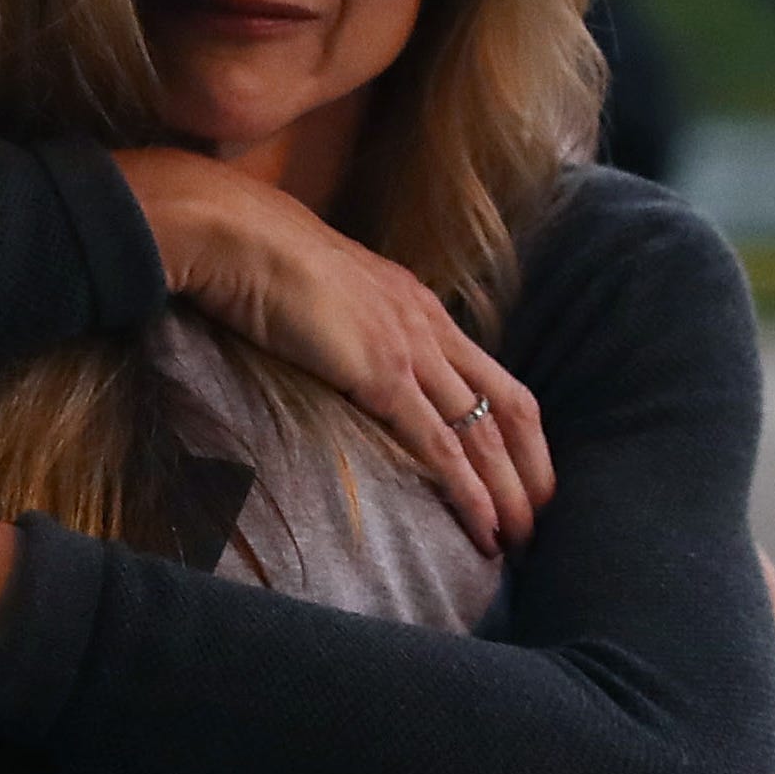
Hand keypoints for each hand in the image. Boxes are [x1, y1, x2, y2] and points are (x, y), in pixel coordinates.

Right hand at [114, 147, 551, 556]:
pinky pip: (440, 445)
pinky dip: (468, 491)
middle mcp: (428, 326)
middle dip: (531, 470)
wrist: (234, 234)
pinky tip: (482, 525)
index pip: (491, 376)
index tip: (521, 474)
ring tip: (520, 539)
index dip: (515, 431)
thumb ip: (341, 318)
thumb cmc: (255, 255)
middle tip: (539, 521)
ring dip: (509, 493)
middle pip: (508, 407)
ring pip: (484, 433)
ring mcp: (410, 349)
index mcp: (417, 305)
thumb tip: (329, 345)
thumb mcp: (317, 290)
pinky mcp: (381, 375)